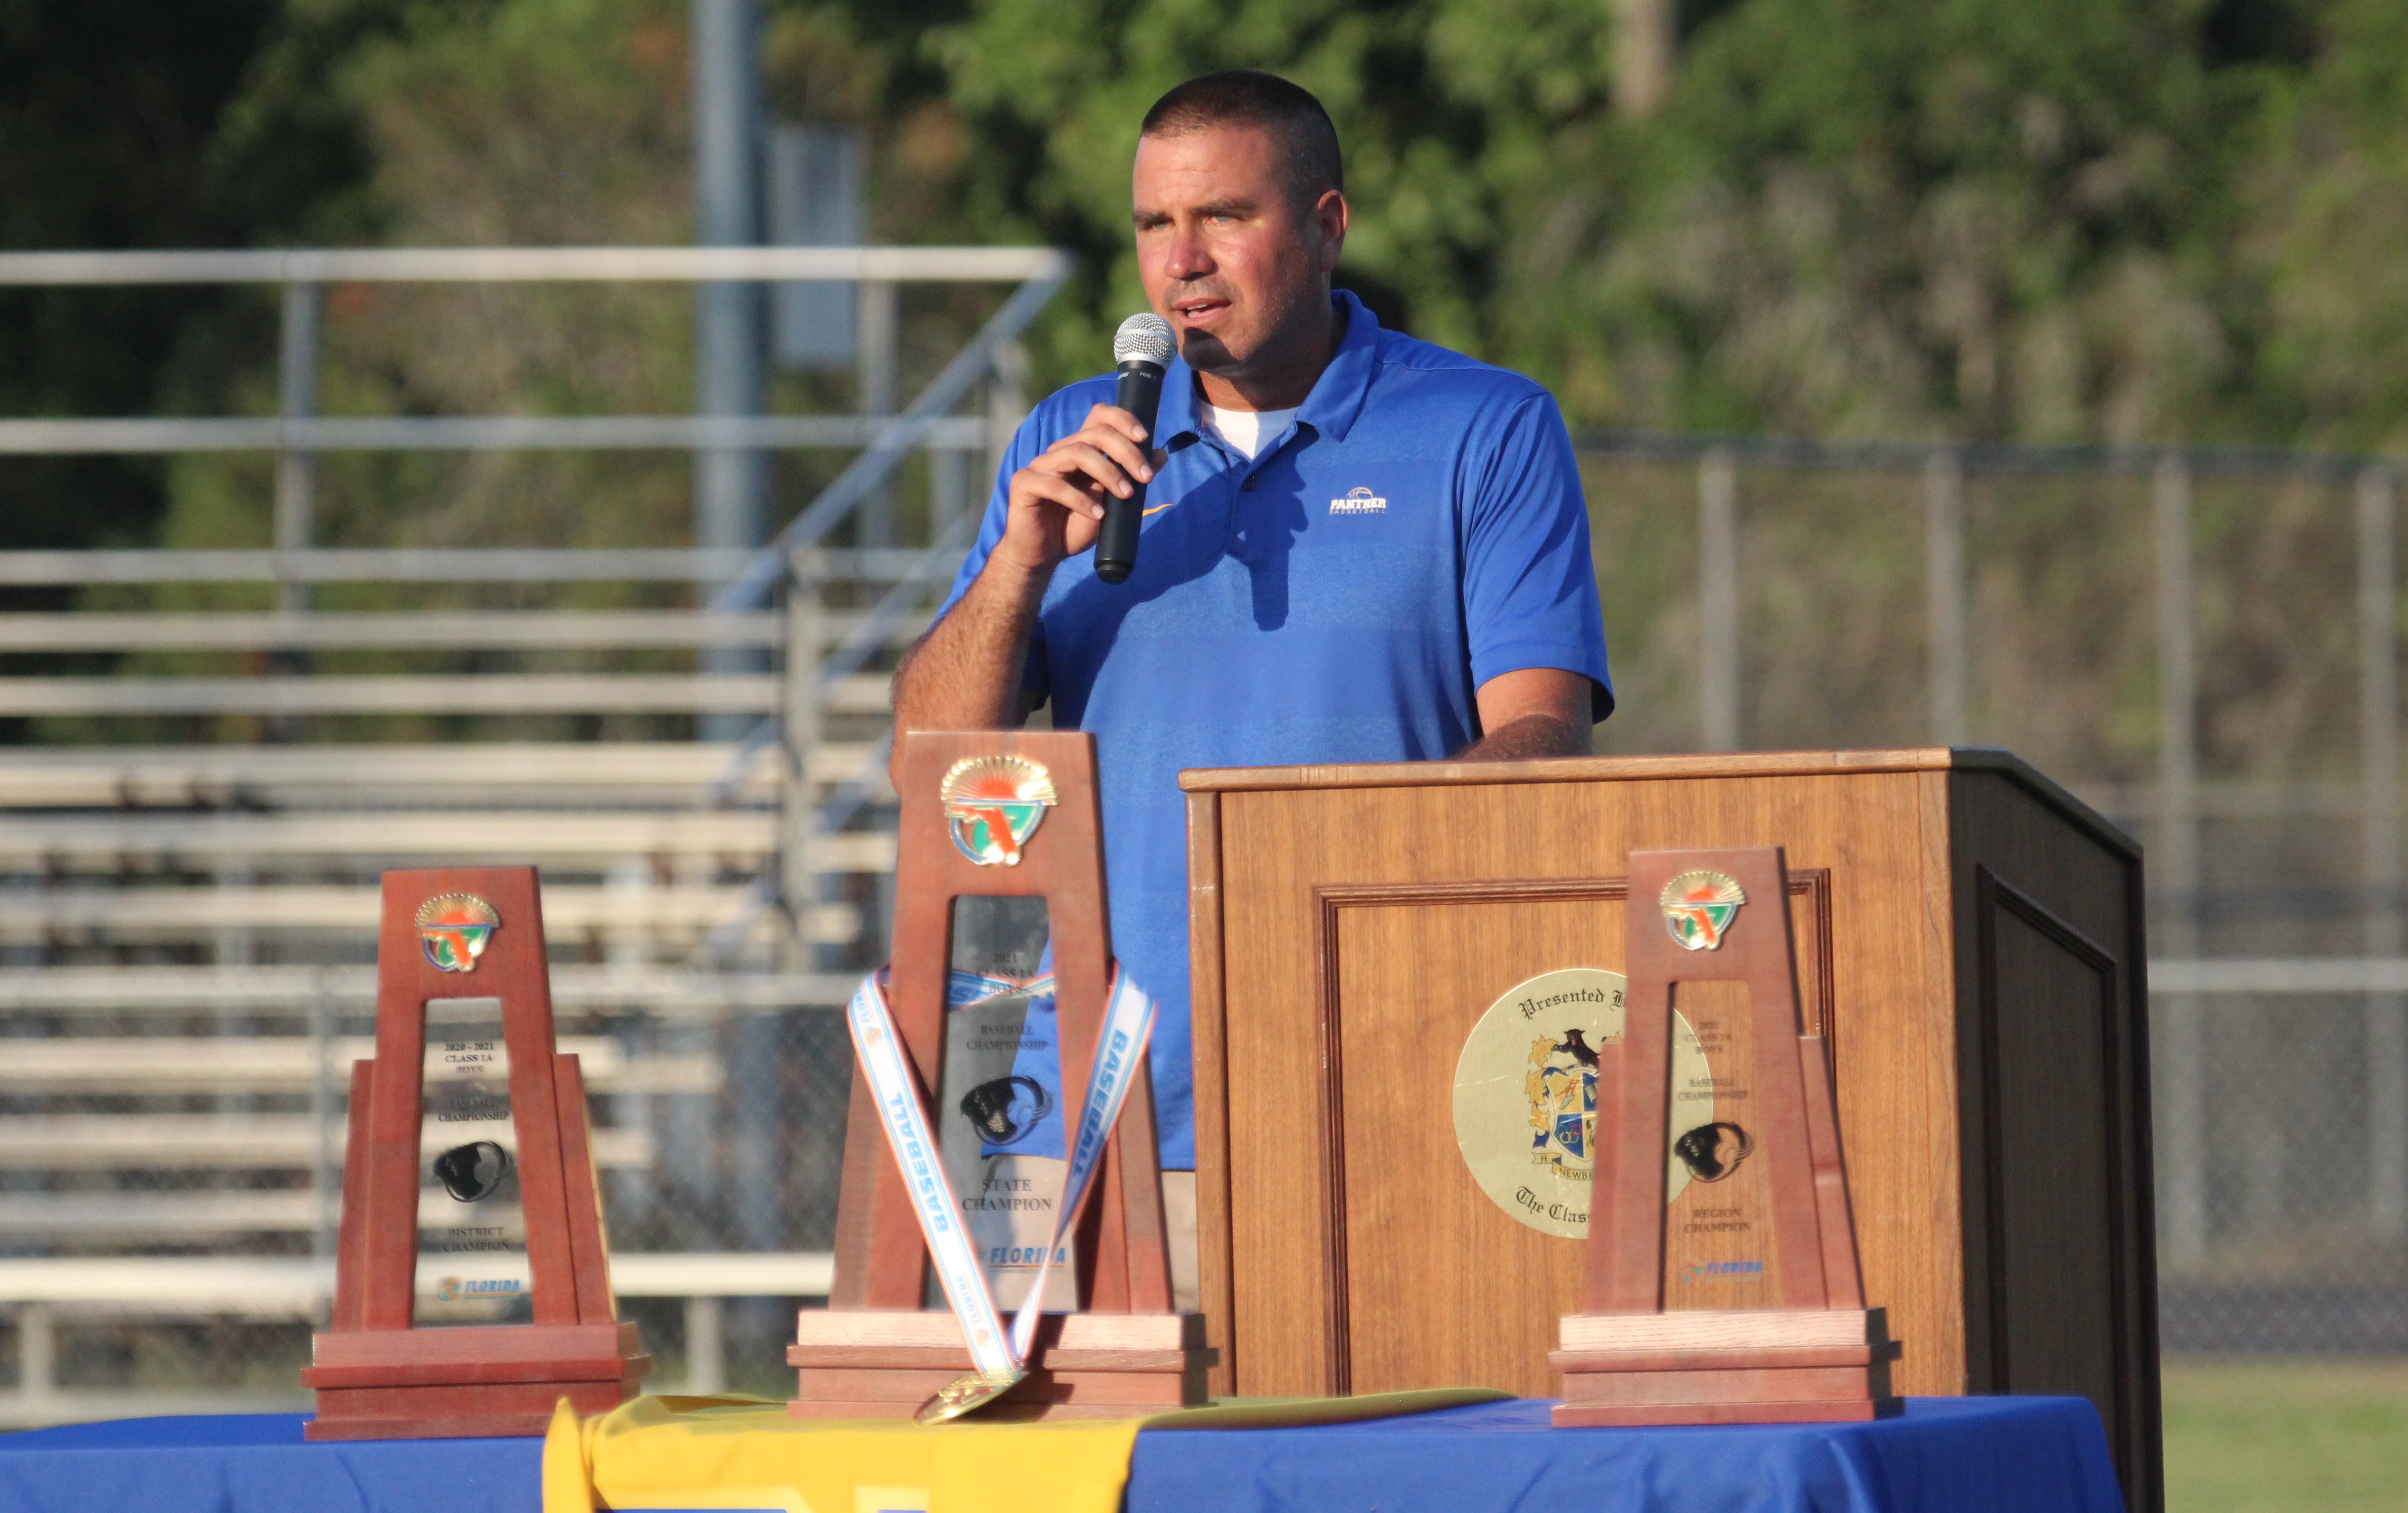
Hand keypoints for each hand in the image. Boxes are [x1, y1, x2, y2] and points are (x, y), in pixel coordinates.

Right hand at [993, 404, 1166, 575]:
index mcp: (1080, 449)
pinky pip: (1054, 485)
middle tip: (1146, 477)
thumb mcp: (1112, 503)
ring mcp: (1040, 466)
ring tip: (1126, 496)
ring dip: (1108, 473)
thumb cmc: (1075, 526)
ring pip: (1077, 453)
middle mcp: (1060, 451)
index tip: (1145, 438)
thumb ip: (1132, 478)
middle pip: (1095, 433)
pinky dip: (1080, 500)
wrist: (1044, 555)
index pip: (1099, 417)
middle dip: (1126, 452)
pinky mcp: (1024, 484)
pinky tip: (1097, 515)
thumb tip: (1161, 453)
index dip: (1122, 419)